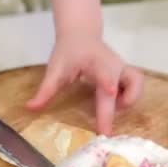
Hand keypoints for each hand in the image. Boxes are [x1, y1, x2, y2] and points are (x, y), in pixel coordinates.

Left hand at [26, 35, 142, 135]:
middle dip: (122, 105)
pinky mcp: (127, 73)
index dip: (109, 83)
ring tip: (112, 107)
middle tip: (107, 132)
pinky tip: (115, 102)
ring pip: (137, 86)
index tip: (110, 94)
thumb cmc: (68, 51)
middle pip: (126, 85)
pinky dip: (129, 97)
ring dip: (128, 101)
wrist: (81, 34)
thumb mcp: (55, 69)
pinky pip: (136, 87)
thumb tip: (30, 108)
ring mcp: (123, 69)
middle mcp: (115, 65)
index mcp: (97, 62)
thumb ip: (46, 90)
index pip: (105, 74)